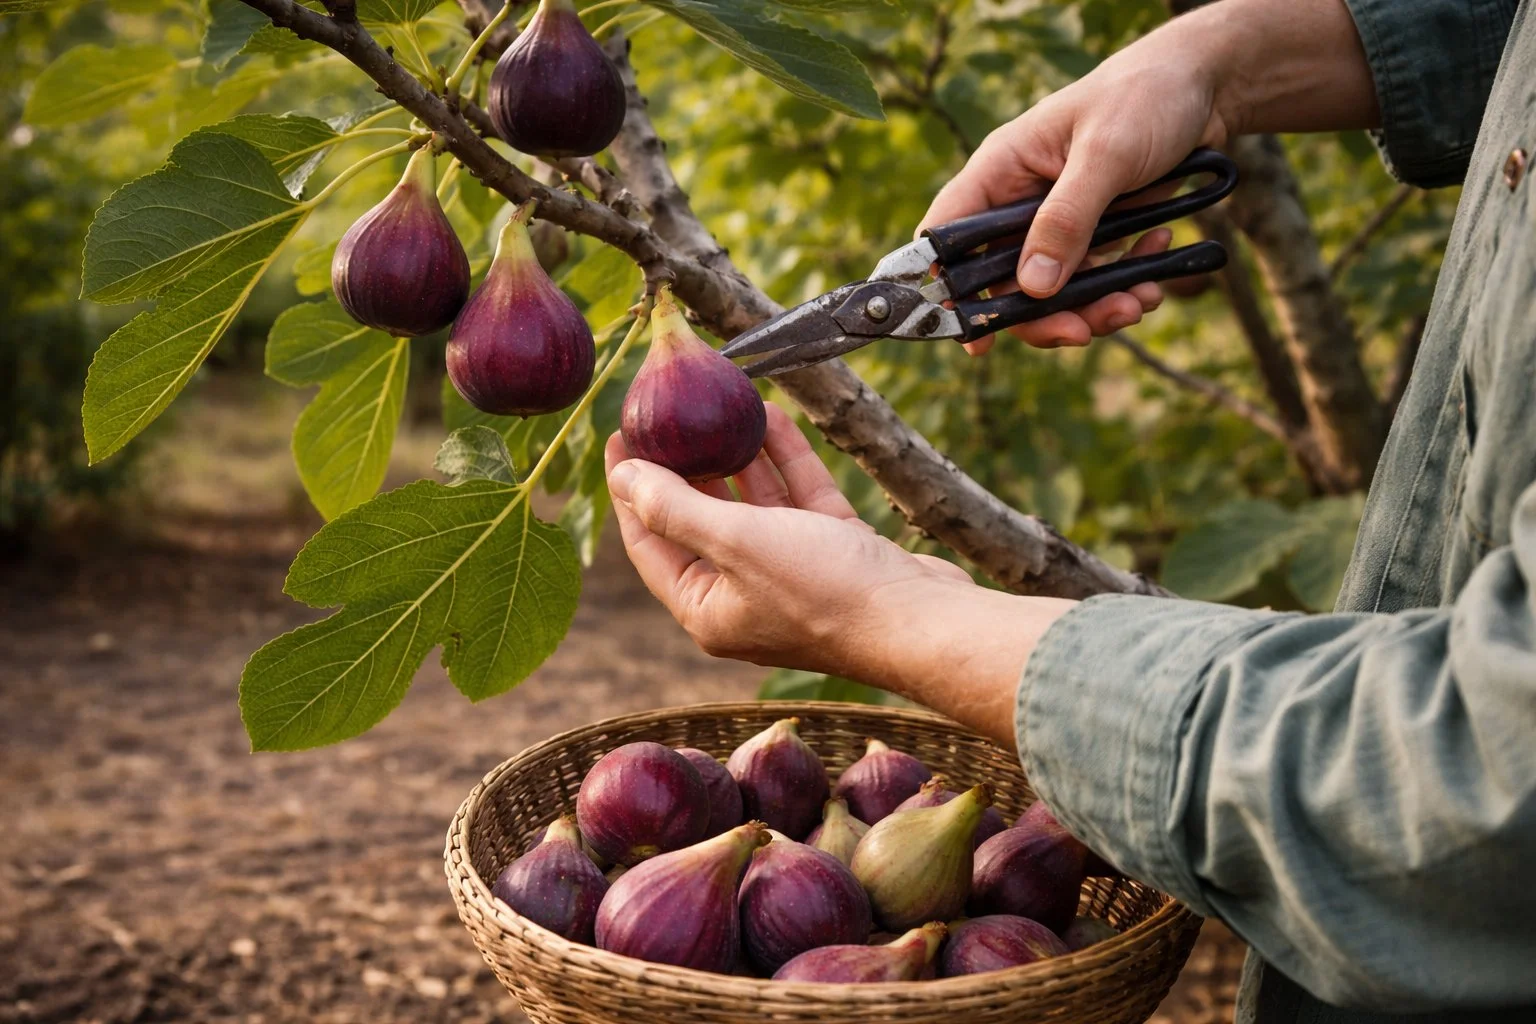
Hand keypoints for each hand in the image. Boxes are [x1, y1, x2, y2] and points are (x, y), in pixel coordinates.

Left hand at [605, 404, 1075, 744]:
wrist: (922, 621)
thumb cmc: (825, 592)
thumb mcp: (736, 542)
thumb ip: (675, 507)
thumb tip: (622, 476)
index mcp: (707, 610)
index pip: (650, 541)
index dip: (630, 488)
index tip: (620, 436)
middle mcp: (745, 597)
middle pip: (700, 520)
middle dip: (686, 465)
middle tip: (669, 412)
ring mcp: (793, 576)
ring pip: (754, 506)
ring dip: (738, 456)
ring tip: (719, 404)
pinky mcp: (836, 554)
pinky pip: (800, 500)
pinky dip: (785, 462)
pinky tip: (773, 417)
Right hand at [918, 15, 1230, 352]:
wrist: (1210, 85)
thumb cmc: (1146, 96)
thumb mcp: (1107, 153)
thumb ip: (1067, 218)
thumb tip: (1033, 286)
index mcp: (1001, 171)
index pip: (949, 235)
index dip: (948, 289)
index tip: (972, 337)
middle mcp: (1022, 202)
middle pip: (1005, 280)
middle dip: (1044, 313)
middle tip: (1082, 331)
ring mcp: (1059, 221)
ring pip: (1055, 291)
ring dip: (1094, 307)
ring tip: (1137, 301)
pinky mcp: (1097, 233)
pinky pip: (1097, 281)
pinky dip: (1125, 287)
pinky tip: (1156, 271)